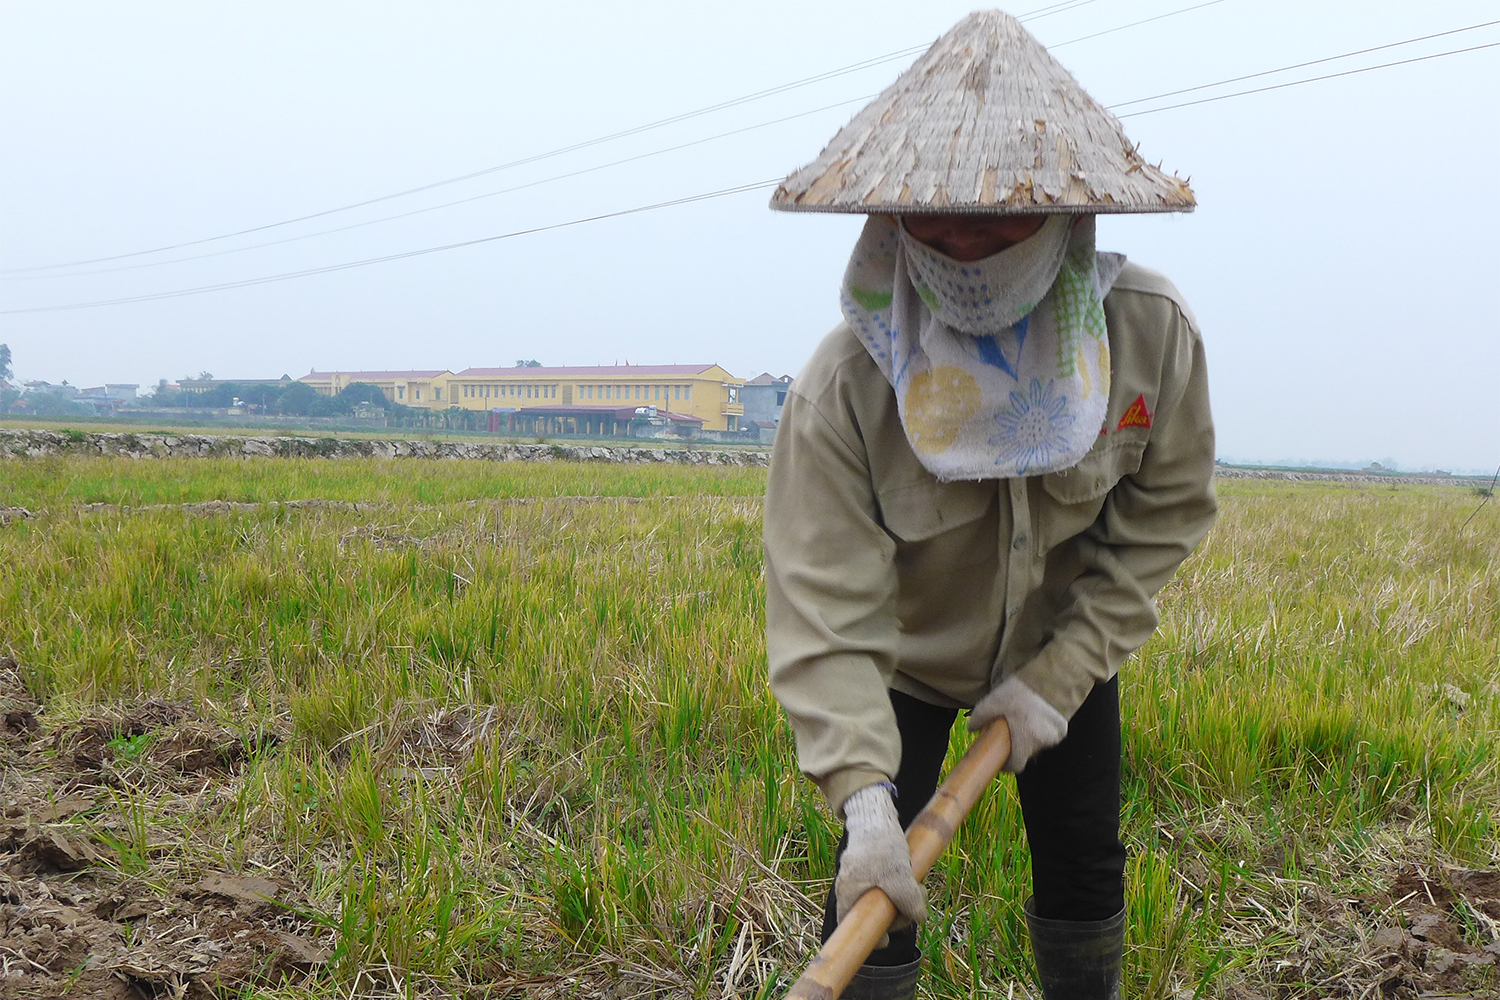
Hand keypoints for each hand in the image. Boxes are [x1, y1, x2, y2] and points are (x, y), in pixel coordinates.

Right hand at [836, 783, 926, 929]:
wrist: (876, 814)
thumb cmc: (881, 847)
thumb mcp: (899, 878)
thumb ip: (909, 903)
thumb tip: (919, 918)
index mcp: (848, 893)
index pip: (850, 926)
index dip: (868, 937)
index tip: (887, 941)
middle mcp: (850, 886)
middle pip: (872, 914)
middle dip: (898, 912)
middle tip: (915, 901)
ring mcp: (859, 875)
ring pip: (883, 898)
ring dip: (903, 897)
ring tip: (918, 884)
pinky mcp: (870, 865)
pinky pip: (885, 884)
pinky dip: (900, 884)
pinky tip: (910, 874)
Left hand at [967, 675, 1066, 772]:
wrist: (1050, 676)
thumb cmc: (1021, 690)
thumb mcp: (994, 700)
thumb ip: (980, 716)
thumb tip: (971, 729)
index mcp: (1025, 740)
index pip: (1016, 766)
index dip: (1006, 764)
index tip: (1000, 758)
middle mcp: (1042, 742)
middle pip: (1026, 753)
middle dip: (1016, 745)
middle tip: (1009, 731)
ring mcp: (1055, 736)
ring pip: (1037, 743)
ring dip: (1029, 736)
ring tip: (1022, 720)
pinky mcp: (1063, 727)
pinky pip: (1048, 734)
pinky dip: (1040, 729)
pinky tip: (1034, 715)